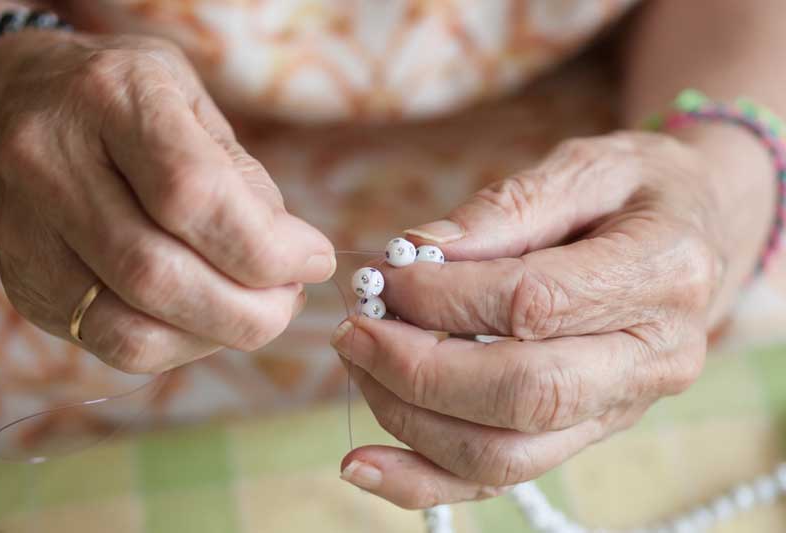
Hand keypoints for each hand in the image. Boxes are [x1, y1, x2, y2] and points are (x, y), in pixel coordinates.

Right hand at [0, 30, 334, 372]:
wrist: (16, 96)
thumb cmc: (127, 98)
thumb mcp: (193, 102)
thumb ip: (242, 178)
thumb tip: (292, 258)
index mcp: (110, 98)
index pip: (193, 195)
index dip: (267, 247)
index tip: (315, 259)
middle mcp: (50, 162)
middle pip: (159, 275)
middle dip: (250, 309)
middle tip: (290, 298)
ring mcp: (26, 232)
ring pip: (132, 327)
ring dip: (219, 336)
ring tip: (258, 310)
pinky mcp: (27, 285)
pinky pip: (112, 345)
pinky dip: (181, 346)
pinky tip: (208, 320)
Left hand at [331, 131, 772, 507]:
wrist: (696, 236)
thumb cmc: (640, 192)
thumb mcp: (591, 166)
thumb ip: (511, 206)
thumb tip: (422, 249)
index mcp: (662, 274)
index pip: (535, 303)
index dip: (445, 296)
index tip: (387, 275)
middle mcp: (652, 358)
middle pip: (523, 393)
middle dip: (418, 367)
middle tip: (356, 328)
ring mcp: (619, 408)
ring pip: (505, 452)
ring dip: (409, 416)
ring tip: (358, 363)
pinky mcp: (584, 433)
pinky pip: (502, 478)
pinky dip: (425, 482)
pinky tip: (364, 465)